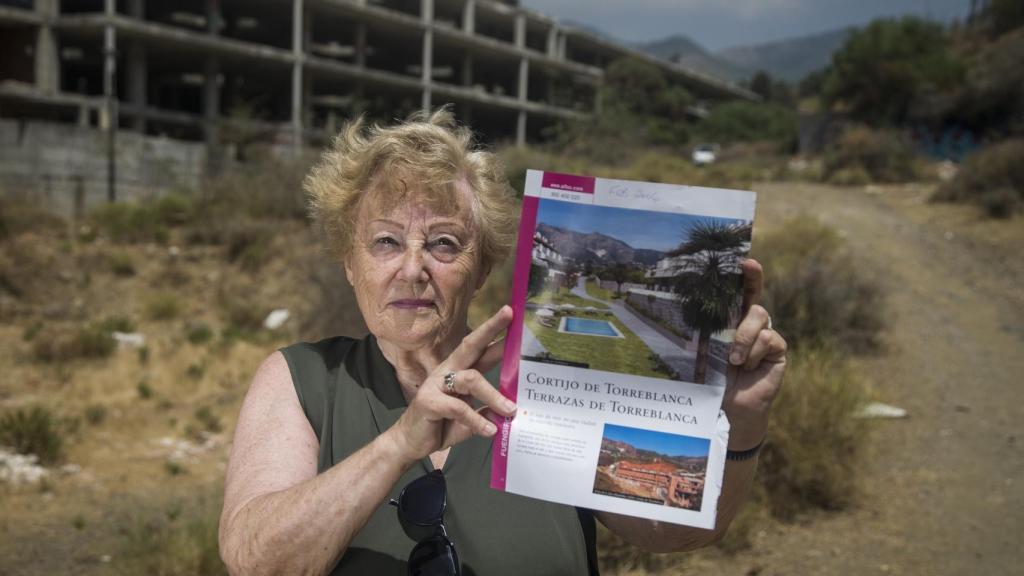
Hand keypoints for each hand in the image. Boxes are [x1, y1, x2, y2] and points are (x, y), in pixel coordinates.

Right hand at [387, 306, 517, 463]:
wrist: (410, 443)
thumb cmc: (440, 425)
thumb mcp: (470, 420)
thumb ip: (486, 413)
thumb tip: (509, 411)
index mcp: (458, 371)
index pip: (479, 348)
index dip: (494, 331)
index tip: (511, 314)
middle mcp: (447, 372)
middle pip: (470, 345)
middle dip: (490, 329)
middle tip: (509, 314)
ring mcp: (435, 384)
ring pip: (471, 379)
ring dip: (493, 395)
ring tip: (510, 411)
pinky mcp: (427, 401)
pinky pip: (458, 407)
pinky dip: (476, 420)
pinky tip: (489, 431)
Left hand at [724, 259, 786, 450]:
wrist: (727, 407)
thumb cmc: (711, 378)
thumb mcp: (706, 349)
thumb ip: (708, 330)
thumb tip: (683, 305)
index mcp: (729, 319)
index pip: (738, 292)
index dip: (745, 274)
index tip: (742, 259)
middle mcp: (750, 323)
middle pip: (754, 298)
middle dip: (753, 279)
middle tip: (748, 268)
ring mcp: (766, 334)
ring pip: (760, 316)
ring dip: (743, 336)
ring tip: (732, 359)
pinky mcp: (777, 349)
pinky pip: (768, 338)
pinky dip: (753, 352)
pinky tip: (746, 366)